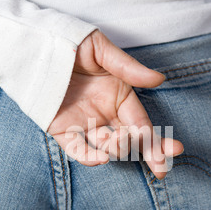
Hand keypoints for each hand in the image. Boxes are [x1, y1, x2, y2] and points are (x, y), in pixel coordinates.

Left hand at [48, 29, 182, 179]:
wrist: (36, 45)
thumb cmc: (71, 42)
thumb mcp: (102, 51)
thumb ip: (129, 68)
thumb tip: (159, 79)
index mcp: (119, 97)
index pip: (143, 123)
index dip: (158, 139)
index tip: (174, 151)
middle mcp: (105, 114)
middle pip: (131, 141)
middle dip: (148, 155)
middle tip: (160, 167)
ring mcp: (84, 124)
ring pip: (108, 148)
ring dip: (118, 149)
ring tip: (117, 138)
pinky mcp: (62, 130)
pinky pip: (77, 150)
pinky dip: (88, 157)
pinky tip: (100, 158)